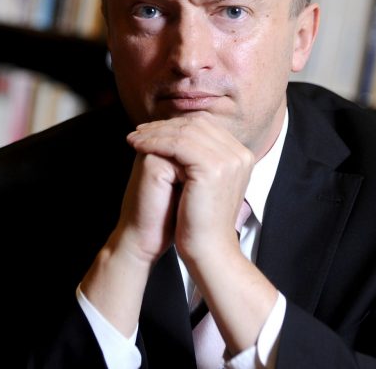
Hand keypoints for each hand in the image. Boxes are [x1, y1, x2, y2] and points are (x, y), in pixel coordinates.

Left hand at [126, 113, 254, 264]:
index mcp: (241, 155)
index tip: (151, 130)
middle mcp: (240, 154)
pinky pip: (177, 144)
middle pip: (196, 125)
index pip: (205, 126)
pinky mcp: (213, 167)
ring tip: (134, 139)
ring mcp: (229, 159)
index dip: (176, 125)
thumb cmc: (199, 220)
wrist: (207, 249)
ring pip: (185, 132)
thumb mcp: (202, 182)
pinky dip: (154, 142)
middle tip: (139, 131)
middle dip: (164, 126)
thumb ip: (198, 156)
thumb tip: (178, 132)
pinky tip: (138, 147)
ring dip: (155, 133)